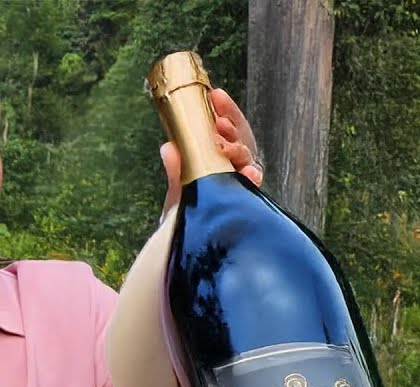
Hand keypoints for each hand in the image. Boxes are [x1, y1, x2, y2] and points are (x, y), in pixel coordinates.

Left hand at [160, 87, 262, 215]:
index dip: (226, 112)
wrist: (186, 257)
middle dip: (233, 128)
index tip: (216, 95)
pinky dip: (251, 180)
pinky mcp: (246, 206)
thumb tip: (167, 147)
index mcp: (220, 162)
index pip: (228, 130)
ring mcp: (243, 189)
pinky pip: (252, 189)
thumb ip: (177, 172)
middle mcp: (236, 173)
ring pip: (249, 162)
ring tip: (228, 149)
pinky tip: (250, 175)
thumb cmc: (187, 222)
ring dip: (241, 152)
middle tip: (220, 124)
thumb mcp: (179, 195)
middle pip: (242, 142)